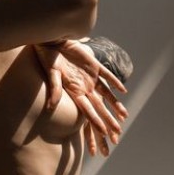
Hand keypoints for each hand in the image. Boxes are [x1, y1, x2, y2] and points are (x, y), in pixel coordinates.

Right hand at [33, 40, 127, 154]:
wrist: (52, 41)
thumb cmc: (48, 57)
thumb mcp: (52, 73)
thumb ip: (55, 89)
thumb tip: (51, 106)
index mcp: (74, 90)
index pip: (88, 110)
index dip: (96, 122)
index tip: (104, 133)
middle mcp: (83, 86)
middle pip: (99, 107)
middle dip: (108, 120)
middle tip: (118, 133)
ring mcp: (90, 76)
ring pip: (106, 94)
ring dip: (115, 105)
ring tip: (124, 116)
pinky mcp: (94, 65)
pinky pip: (107, 75)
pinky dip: (115, 82)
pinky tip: (123, 91)